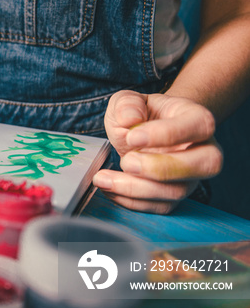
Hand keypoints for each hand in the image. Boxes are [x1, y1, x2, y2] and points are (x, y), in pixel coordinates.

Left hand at [93, 90, 222, 213]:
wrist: (141, 131)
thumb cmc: (139, 114)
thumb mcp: (127, 101)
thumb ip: (127, 104)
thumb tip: (130, 119)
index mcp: (197, 118)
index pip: (199, 126)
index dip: (166, 134)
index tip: (132, 137)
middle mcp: (204, 150)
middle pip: (205, 165)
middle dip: (160, 168)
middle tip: (126, 161)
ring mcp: (192, 176)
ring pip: (177, 191)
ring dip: (136, 189)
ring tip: (103, 178)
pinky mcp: (175, 194)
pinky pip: (161, 206)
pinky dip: (132, 202)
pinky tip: (109, 189)